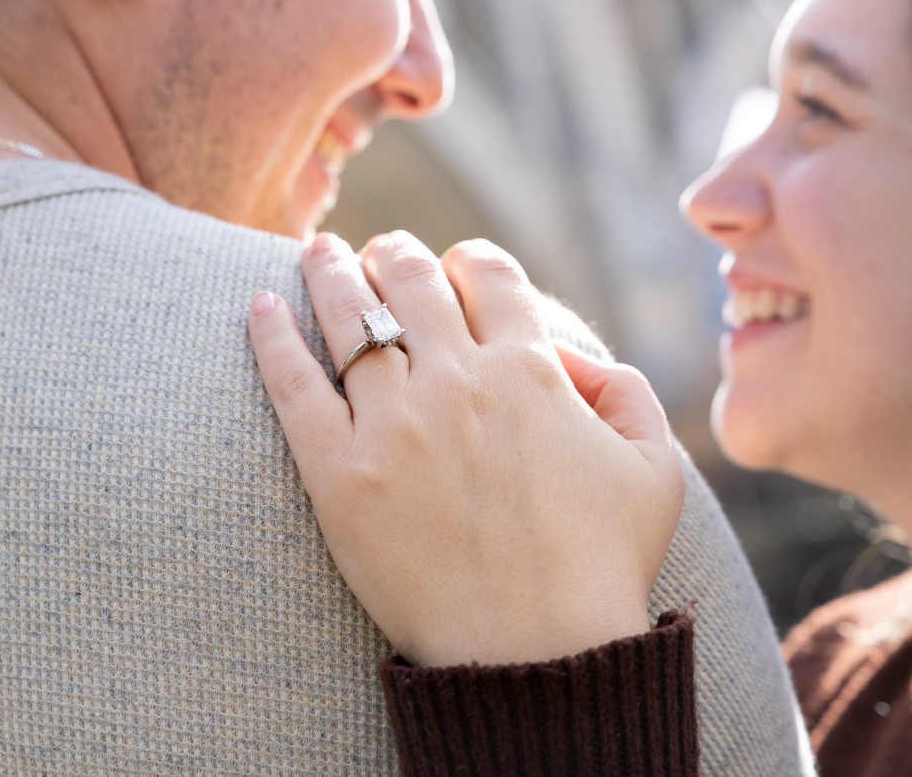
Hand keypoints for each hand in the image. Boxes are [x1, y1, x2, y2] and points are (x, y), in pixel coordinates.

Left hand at [249, 232, 684, 667]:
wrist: (537, 661)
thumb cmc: (603, 568)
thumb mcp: (652, 468)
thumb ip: (624, 390)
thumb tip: (565, 354)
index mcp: (529, 370)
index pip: (485, 271)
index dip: (466, 258)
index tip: (452, 268)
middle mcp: (458, 381)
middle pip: (410, 278)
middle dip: (392, 252)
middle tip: (375, 250)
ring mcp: (394, 424)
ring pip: (351, 316)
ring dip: (329, 272)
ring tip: (315, 252)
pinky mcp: (340, 474)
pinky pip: (294, 387)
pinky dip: (273, 339)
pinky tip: (260, 308)